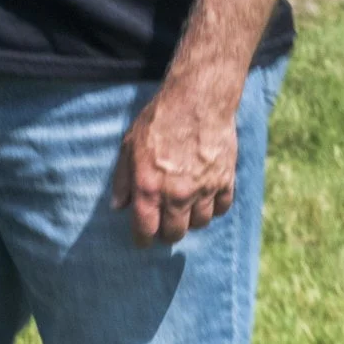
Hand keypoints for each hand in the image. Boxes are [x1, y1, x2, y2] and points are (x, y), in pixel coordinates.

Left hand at [112, 73, 239, 243]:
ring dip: (190, 221)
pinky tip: (205, 201)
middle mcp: (177, 194)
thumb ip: (123, 180)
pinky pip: (221, 208)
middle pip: (175, 232)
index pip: (145, 228)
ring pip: (199, 223)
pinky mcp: (226, 180)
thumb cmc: (158, 121)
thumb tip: (118, 206)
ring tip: (183, 213)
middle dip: (166, 234)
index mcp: (149, 187)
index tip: (142, 242)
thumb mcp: (128, 147)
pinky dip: (213, 209)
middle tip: (163, 228)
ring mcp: (204, 189)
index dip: (142, 240)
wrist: (197, 102)